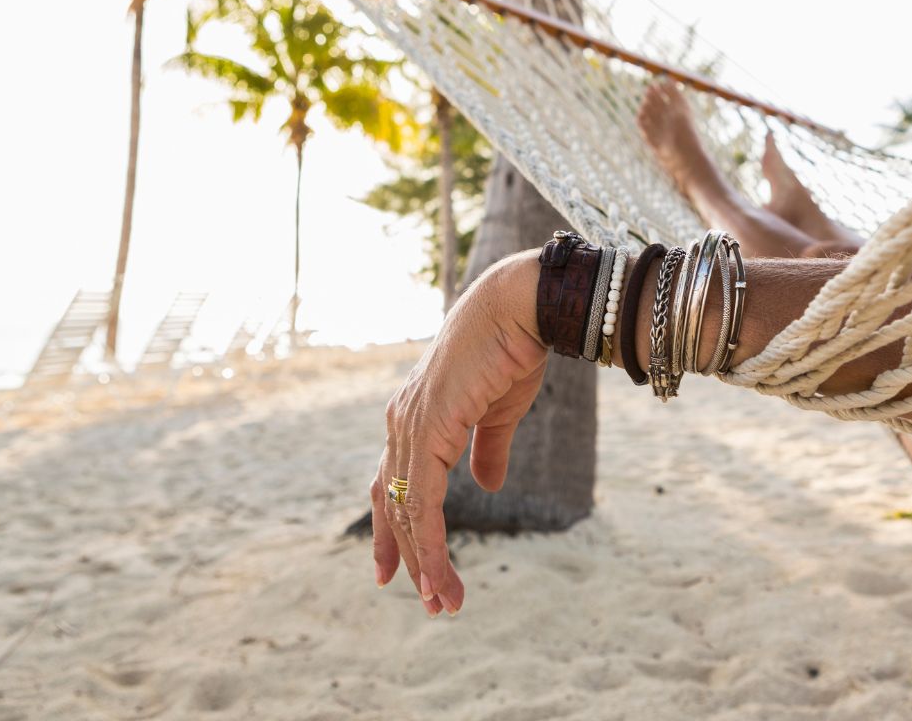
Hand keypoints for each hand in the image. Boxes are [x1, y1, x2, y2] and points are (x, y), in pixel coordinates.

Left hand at [369, 251, 546, 615]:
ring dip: (425, 562)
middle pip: (395, 504)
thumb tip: (486, 487)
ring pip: (409, 511)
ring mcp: (409, 426)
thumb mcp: (499, 413)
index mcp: (415, 418)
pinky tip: (440, 572)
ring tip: (443, 601)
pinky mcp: (427, 429)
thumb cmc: (511, 350)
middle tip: (430, 601)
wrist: (519, 308)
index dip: (392, 531)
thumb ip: (487, 451)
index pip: (393, 484)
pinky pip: (425, 500)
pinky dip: (430, 543)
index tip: (393, 573)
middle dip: (409, 557)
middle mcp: (401, 423)